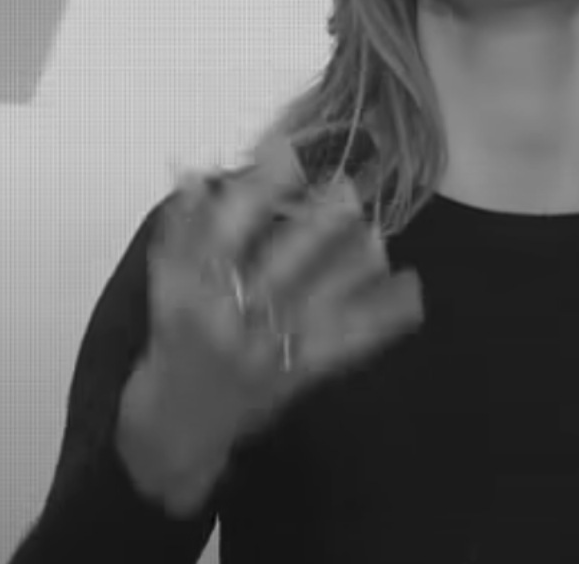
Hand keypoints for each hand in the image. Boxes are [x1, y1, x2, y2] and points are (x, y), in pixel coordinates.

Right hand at [120, 126, 424, 510]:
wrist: (176, 429)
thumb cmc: (173, 344)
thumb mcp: (166, 285)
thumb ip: (182, 227)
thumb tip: (198, 170)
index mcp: (192, 294)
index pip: (225, 231)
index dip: (257, 189)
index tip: (287, 148)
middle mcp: (232, 322)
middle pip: (281, 267)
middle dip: (317, 228)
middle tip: (350, 188)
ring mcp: (269, 350)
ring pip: (319, 303)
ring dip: (354, 267)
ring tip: (380, 233)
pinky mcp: (299, 375)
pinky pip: (347, 345)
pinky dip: (382, 318)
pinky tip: (413, 290)